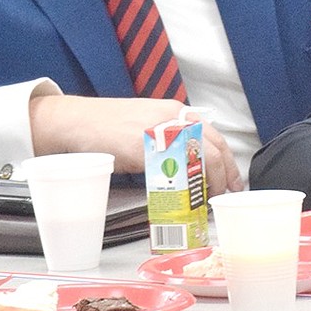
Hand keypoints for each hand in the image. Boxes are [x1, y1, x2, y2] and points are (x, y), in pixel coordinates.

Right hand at [28, 95, 243, 195]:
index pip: (214, 136)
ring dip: (208, 182)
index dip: (227, 161)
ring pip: (199, 157)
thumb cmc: (109, 125)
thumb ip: (170, 138)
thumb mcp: (148, 124)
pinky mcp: (144, 148)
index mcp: (175, 111)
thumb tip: (189, 164)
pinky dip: (182, 186)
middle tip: (225, 194)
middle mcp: (172, 118)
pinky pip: (171, 169)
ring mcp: (159, 132)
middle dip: (224, 175)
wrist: (78, 121)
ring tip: (207, 198)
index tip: (232, 180)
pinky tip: (183, 196)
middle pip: (213, 148)